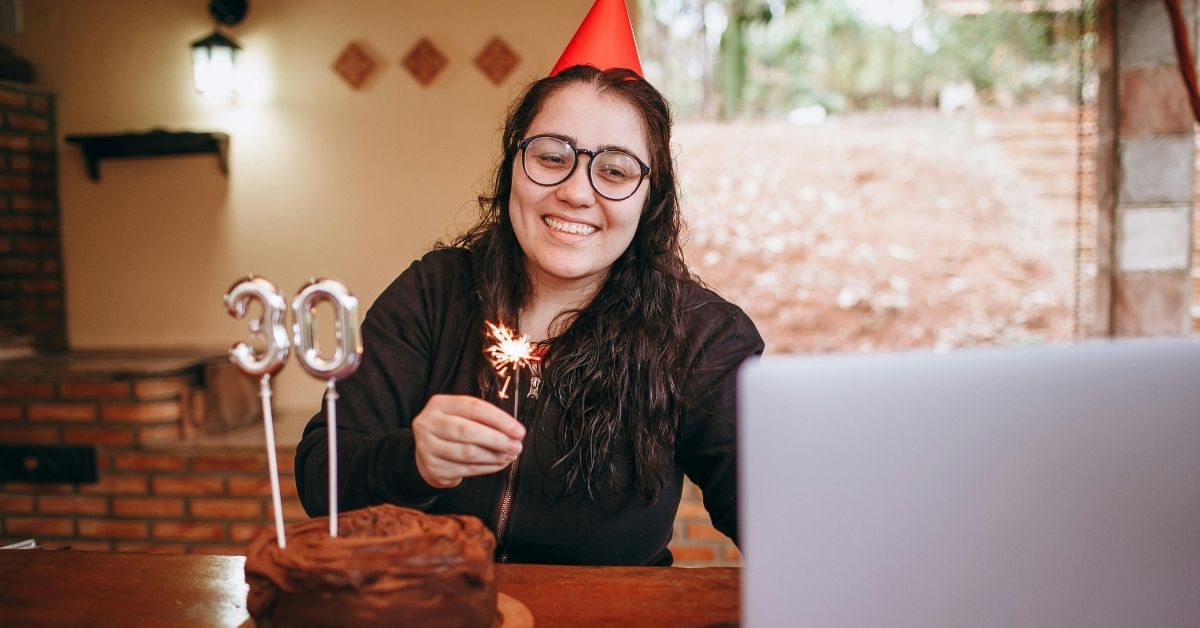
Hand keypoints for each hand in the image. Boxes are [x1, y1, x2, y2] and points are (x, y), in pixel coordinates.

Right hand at [411, 394, 525, 488]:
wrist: (426, 453)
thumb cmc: (451, 431)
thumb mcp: (462, 416)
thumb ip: (485, 420)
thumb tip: (514, 433)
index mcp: (439, 404)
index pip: (473, 407)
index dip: (499, 419)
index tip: (518, 430)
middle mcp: (428, 423)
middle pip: (468, 431)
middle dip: (498, 440)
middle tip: (516, 446)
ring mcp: (427, 447)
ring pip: (468, 453)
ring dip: (494, 456)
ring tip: (510, 456)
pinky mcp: (433, 468)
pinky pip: (466, 469)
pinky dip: (487, 468)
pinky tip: (498, 464)